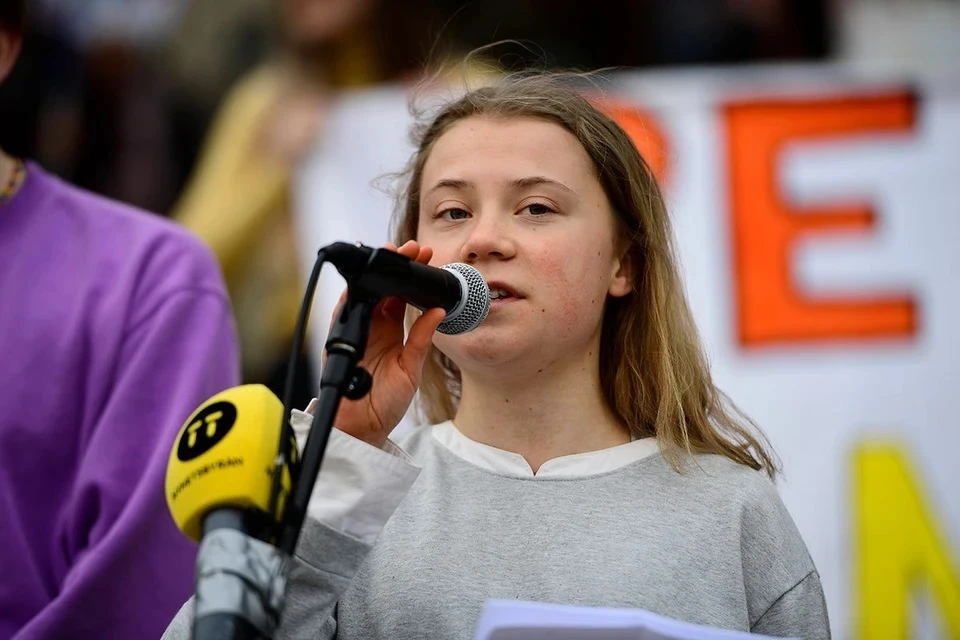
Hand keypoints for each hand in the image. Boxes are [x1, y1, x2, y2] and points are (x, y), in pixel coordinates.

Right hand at [327, 241, 445, 446]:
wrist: (363, 427)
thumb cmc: (387, 401)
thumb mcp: (411, 368)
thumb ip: (422, 339)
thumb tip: (438, 311)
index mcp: (392, 331)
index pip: (402, 296)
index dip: (412, 277)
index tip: (425, 257)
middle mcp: (374, 327)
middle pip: (383, 288)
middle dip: (395, 267)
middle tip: (411, 248)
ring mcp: (357, 331)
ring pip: (364, 294)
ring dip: (376, 274)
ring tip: (392, 255)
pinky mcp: (341, 339)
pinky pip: (344, 312)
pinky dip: (352, 295)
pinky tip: (363, 281)